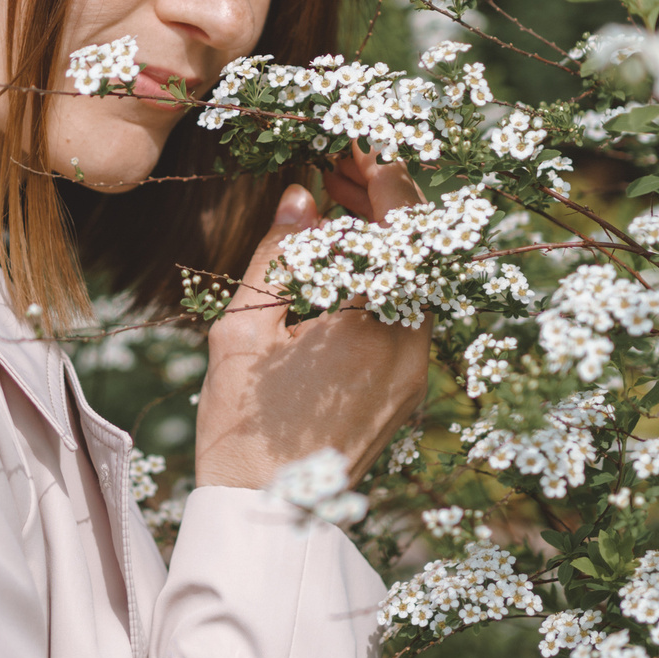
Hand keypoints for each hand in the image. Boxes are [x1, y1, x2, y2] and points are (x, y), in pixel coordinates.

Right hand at [193, 149, 432, 489]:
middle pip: (415, 252)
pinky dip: (380, 276)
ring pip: (412, 280)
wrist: (264, 513)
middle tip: (338, 164)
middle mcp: (411, 348)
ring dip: (379, 237)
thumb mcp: (247, 328)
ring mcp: (415, 372)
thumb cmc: (243, 425)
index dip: (385, 179)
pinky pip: (403, 311)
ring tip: (333, 203)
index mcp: (374, 327)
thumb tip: (301, 195)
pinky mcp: (407, 387)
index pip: (401, 230)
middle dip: (381, 200)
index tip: (360, 144)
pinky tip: (341, 258)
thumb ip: (280, 253)